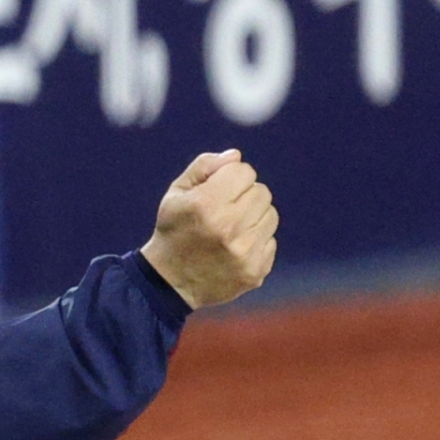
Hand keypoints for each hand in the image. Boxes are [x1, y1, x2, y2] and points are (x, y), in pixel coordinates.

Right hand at [140, 149, 277, 308]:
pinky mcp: (254, 271)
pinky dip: (256, 242)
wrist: (169, 283)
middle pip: (261, 192)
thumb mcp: (177, 194)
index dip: (231, 177)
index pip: (244, 172)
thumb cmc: (174, 231)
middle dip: (245, 196)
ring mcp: (244, 252)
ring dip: (254, 218)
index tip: (218, 190)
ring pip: (270, 215)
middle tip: (226, 210)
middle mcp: (228, 228)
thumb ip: (204, 167)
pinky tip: (235, 249)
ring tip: (232, 229)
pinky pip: (270, 241)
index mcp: (206, 204)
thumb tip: (236, 157)